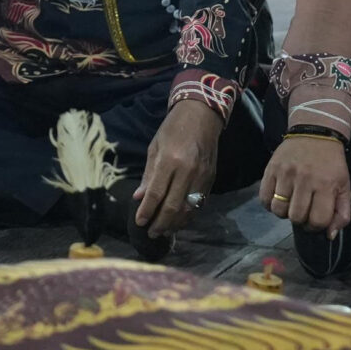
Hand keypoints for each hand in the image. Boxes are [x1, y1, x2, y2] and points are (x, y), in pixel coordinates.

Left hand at [134, 97, 223, 238]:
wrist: (202, 116)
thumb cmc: (173, 129)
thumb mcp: (154, 147)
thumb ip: (148, 175)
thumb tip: (139, 197)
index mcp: (170, 161)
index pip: (157, 193)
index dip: (147, 211)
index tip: (139, 222)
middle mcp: (187, 171)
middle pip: (173, 206)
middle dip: (160, 223)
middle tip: (151, 233)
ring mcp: (202, 176)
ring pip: (188, 209)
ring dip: (175, 224)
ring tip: (163, 231)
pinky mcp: (211, 179)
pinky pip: (199, 204)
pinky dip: (188, 216)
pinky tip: (178, 221)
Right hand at [259, 132, 350, 234]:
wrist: (315, 134)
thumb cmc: (332, 164)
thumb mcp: (344, 187)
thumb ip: (341, 213)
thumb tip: (329, 235)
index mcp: (326, 185)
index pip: (317, 220)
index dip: (316, 226)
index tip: (316, 219)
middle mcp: (305, 180)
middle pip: (296, 217)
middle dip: (300, 220)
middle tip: (303, 212)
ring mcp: (285, 174)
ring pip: (279, 210)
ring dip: (284, 213)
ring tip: (290, 204)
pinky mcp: (270, 169)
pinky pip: (264, 198)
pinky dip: (269, 204)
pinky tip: (278, 199)